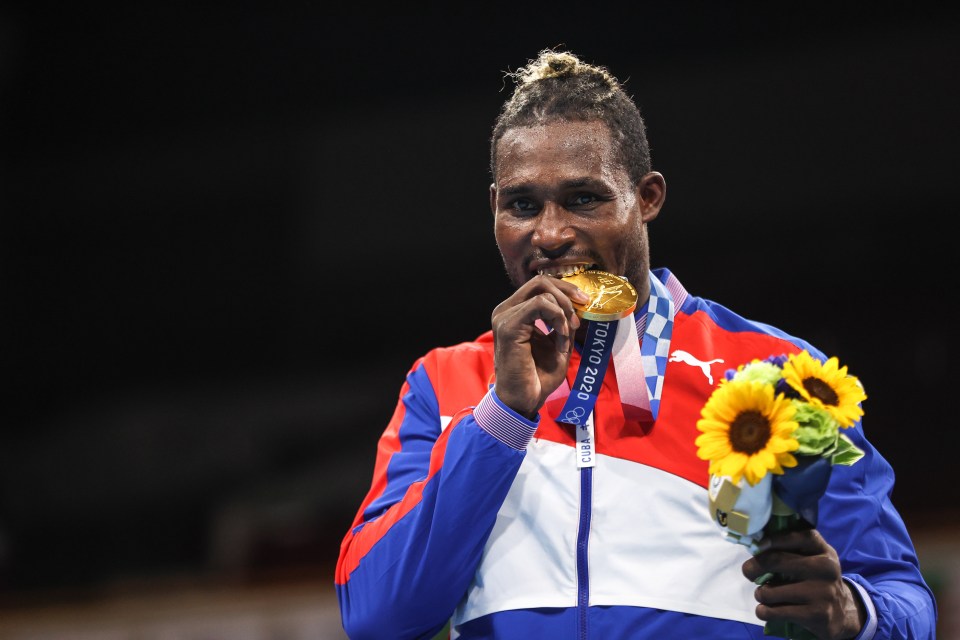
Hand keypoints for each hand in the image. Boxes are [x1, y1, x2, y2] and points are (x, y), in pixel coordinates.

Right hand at [491, 275, 587, 418]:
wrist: (524, 401)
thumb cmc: (538, 377)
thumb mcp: (558, 343)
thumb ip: (563, 322)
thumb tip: (578, 303)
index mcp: (515, 312)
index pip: (540, 285)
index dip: (565, 289)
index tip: (583, 304)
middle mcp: (506, 310)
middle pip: (540, 281)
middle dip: (567, 292)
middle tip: (582, 309)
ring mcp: (504, 317)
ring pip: (542, 292)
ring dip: (563, 312)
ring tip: (566, 336)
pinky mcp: (508, 326)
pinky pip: (540, 306)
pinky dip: (557, 319)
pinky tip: (560, 339)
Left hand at [742, 528, 865, 639]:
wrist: (843, 613)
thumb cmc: (817, 580)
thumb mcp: (815, 559)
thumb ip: (793, 549)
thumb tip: (755, 543)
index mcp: (823, 551)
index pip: (797, 536)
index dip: (773, 539)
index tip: (758, 545)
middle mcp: (825, 568)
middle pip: (777, 560)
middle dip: (754, 566)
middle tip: (748, 572)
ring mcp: (822, 592)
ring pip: (771, 591)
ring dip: (760, 594)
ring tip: (764, 595)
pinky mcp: (816, 615)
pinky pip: (775, 612)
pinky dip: (763, 611)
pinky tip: (765, 610)